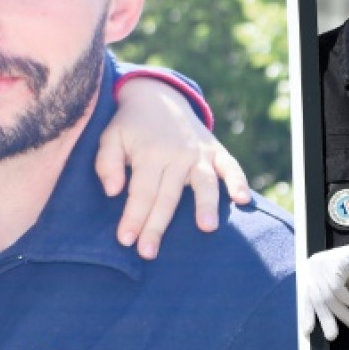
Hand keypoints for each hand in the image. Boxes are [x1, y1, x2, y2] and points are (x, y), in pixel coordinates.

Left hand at [97, 78, 250, 259]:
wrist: (158, 97)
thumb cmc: (130, 127)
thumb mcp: (110, 137)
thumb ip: (107, 162)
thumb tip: (113, 191)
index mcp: (149, 154)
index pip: (141, 191)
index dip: (134, 217)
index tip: (126, 240)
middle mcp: (176, 155)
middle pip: (168, 196)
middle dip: (157, 225)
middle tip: (149, 252)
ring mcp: (199, 153)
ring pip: (203, 182)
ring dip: (205, 204)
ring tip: (206, 228)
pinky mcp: (216, 151)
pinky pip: (231, 166)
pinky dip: (238, 181)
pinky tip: (242, 200)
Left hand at [301, 235, 348, 340]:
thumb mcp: (338, 287)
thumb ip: (328, 299)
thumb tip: (322, 321)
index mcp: (310, 272)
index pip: (306, 296)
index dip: (307, 314)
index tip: (307, 331)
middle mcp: (313, 266)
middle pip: (316, 298)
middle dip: (325, 318)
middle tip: (332, 336)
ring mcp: (323, 263)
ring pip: (328, 296)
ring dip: (341, 313)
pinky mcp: (335, 262)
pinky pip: (337, 288)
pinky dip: (345, 299)